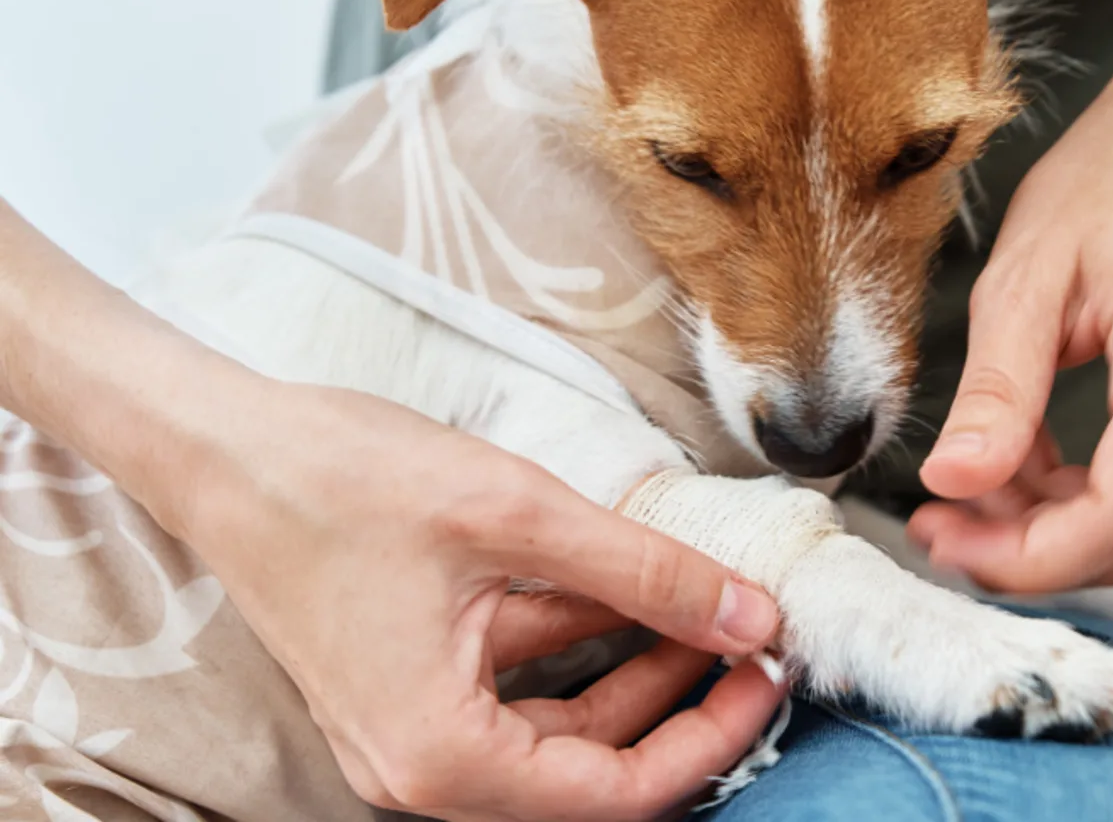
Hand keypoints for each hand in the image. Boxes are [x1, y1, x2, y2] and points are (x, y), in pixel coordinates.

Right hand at [0, 202, 782, 819]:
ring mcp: (412, 728)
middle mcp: (422, 768)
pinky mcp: (410, 682)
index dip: (710, 736)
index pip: (616, 793)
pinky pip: (517, 681)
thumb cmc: (341, 479)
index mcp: (440, 757)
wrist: (220, 446)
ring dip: (637, 665)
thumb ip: (645, 573)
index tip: (770, 671)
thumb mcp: (519, 516)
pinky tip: (631, 580)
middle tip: (754, 632)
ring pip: (560, 720)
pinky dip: (579, 637)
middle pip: (592, 766)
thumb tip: (752, 616)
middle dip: (682, 700)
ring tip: (710, 599)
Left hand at [910, 5, 1112, 593]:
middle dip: (1030, 547)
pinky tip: (1040, 458)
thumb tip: (954, 483)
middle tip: (945, 515)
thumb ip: (996, 390)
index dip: (1029, 558)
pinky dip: (1094, 497)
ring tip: (989, 469)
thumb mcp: (1024, 274)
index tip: (945, 540)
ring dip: (1058, 524)